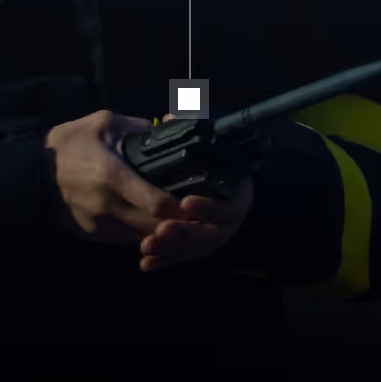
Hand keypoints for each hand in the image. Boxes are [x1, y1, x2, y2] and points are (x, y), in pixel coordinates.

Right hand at [44, 110, 186, 247]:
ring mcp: (98, 224)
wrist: (30, 171)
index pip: (159, 205)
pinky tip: (144, 220)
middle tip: (189, 212)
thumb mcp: (101, 122)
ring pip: (142, 239)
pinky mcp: (91, 234)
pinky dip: (139, 233)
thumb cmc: (68, 142)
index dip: (181, 206)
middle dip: (176, 224)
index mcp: (112, 175)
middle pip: (156, 229)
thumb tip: (164, 131)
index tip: (193, 199)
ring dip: (159, 232)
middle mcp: (107, 205)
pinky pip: (125, 240)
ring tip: (170, 218)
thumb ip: (137, 127)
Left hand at [138, 113, 253, 270]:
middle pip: (213, 235)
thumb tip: (172, 118)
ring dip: (172, 251)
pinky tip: (144, 263)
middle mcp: (228, 215)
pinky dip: (165, 261)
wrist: (193, 175)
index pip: (231, 206)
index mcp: (236, 189)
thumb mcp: (191, 136)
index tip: (185, 203)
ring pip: (195, 250)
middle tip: (161, 231)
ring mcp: (212, 233)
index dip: (210, 208)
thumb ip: (189, 126)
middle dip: (186, 234)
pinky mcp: (194, 246)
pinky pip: (182, 258)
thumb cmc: (198, 152)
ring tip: (146, 246)